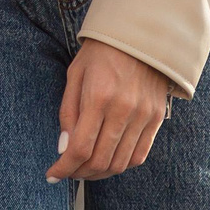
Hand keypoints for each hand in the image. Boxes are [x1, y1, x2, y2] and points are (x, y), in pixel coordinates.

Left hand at [48, 39, 174, 181]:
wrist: (140, 35)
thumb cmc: (101, 52)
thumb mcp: (75, 74)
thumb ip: (68, 112)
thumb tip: (64, 149)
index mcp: (99, 96)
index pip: (80, 148)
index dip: (64, 168)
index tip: (52, 175)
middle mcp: (124, 110)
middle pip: (100, 161)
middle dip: (79, 173)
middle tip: (68, 172)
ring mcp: (143, 116)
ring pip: (120, 163)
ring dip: (99, 173)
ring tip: (85, 169)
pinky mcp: (156, 119)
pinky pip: (139, 156)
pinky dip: (121, 165)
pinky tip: (108, 160)